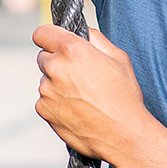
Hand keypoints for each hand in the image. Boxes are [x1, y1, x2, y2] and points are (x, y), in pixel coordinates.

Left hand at [33, 24, 147, 162]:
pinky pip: (46, 99)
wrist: (122, 134)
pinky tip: (77, 108)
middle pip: (44, 56)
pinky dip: (56, 101)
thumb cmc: (124, 95)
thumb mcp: (118, 58)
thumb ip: (97, 39)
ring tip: (83, 95)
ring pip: (46, 79)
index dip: (50, 36)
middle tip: (80, 73)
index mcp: (73, 50)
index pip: (42, 33)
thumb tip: (84, 33)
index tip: (57, 42)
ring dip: (57, 82)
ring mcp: (47, 91)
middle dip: (58, 61)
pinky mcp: (43, 110)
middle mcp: (55, 68)